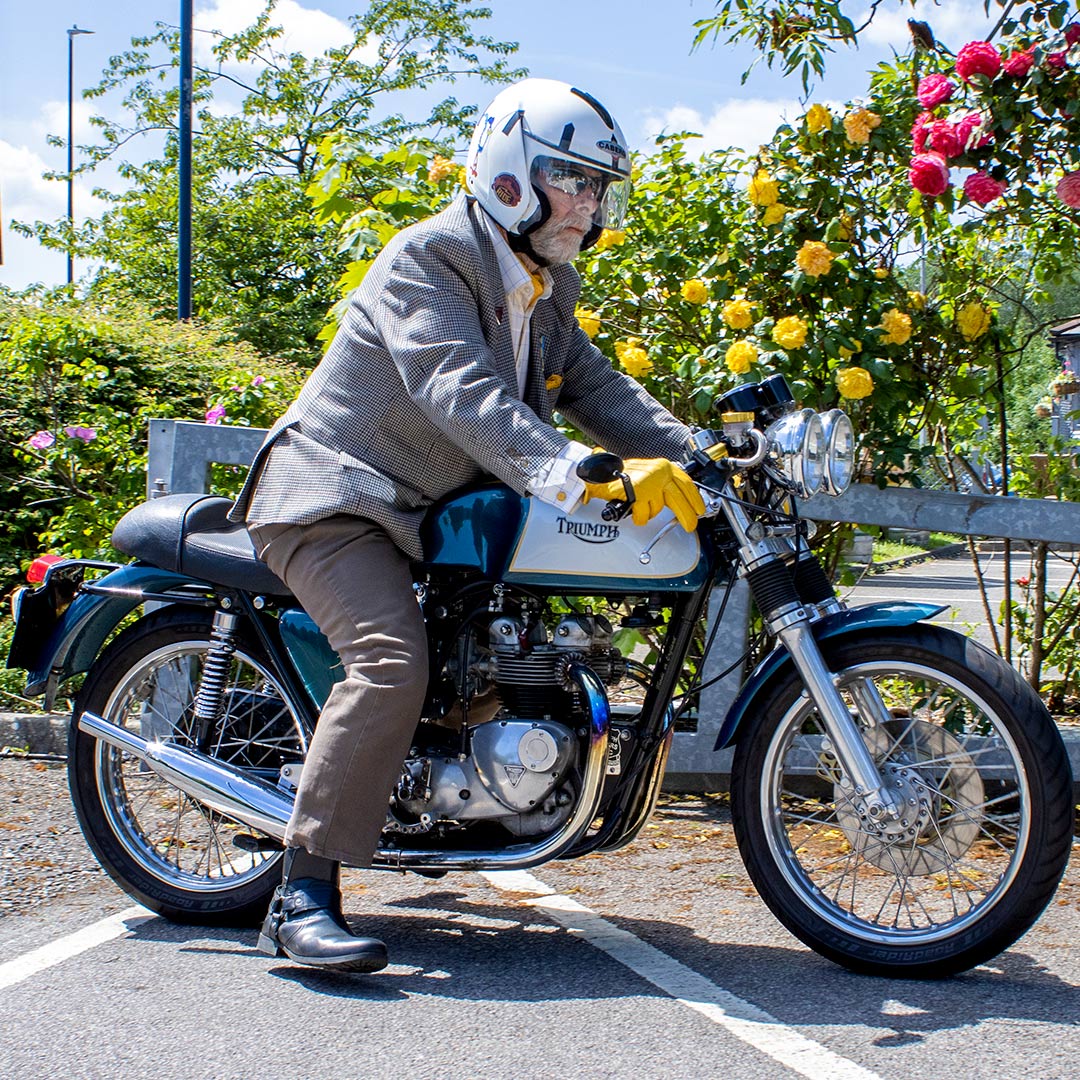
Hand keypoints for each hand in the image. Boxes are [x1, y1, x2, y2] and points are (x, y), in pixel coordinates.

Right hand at [581, 457, 704, 531]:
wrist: (600, 475)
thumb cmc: (621, 477)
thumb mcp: (649, 476)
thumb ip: (664, 486)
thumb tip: (680, 502)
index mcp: (663, 466)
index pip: (686, 483)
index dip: (695, 498)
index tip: (699, 509)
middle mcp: (659, 472)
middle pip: (680, 498)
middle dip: (686, 515)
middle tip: (690, 525)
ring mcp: (650, 482)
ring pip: (659, 508)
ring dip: (649, 513)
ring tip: (639, 507)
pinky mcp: (639, 493)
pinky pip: (644, 514)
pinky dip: (638, 516)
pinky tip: (632, 509)